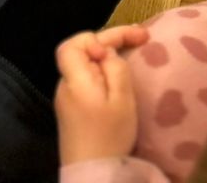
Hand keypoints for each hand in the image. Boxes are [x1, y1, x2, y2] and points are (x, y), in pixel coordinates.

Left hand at [55, 27, 147, 164]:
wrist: (92, 175)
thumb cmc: (109, 136)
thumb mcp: (122, 99)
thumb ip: (115, 68)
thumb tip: (106, 52)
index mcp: (75, 81)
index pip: (72, 45)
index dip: (95, 38)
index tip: (117, 48)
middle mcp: (65, 87)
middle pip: (81, 52)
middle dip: (110, 41)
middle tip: (142, 37)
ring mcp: (66, 101)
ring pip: (85, 66)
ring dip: (106, 57)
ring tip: (131, 54)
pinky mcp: (70, 112)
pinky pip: (86, 81)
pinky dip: (102, 73)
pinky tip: (117, 79)